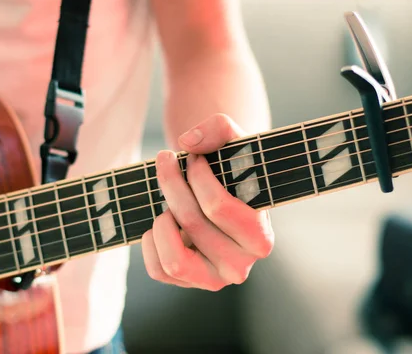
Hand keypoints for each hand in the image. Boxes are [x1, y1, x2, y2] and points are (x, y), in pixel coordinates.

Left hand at [141, 114, 273, 290]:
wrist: (220, 195)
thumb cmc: (231, 170)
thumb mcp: (234, 142)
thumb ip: (220, 128)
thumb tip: (188, 142)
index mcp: (260, 238)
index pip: (218, 208)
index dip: (198, 176)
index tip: (193, 157)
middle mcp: (240, 266)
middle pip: (191, 222)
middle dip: (172, 183)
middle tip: (166, 159)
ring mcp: (212, 279)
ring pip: (174, 258)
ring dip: (162, 219)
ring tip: (166, 200)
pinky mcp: (186, 282)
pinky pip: (158, 269)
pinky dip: (151, 242)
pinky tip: (161, 220)